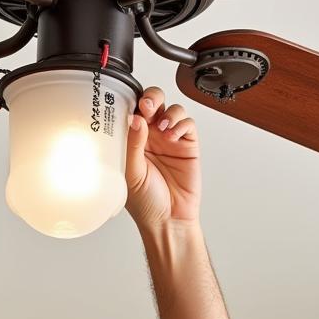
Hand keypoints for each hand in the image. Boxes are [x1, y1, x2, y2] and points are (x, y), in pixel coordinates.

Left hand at [124, 87, 201, 229]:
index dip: (132, 102)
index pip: (132, 110)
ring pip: (172, 109)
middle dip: (152, 98)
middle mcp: (150, 136)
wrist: (168, 219)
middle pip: (153, 102)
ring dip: (168, 113)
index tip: (131, 105)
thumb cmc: (145, 202)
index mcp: (131, 140)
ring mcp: (170, 139)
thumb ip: (132, 144)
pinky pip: (187, 124)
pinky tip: (173, 137)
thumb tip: (134, 118)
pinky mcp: (188, 145)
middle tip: (148, 106)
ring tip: (162, 128)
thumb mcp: (130, 172)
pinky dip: (181, 124)